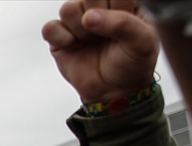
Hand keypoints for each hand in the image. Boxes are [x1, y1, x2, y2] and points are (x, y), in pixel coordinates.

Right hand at [43, 1, 157, 102]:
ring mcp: (78, 21)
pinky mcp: (59, 37)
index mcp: (123, 2)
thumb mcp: (142, 41)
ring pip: (68, 8)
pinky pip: (49, 27)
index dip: (114, 7)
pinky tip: (73, 46)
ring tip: (91, 41)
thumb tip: (88, 18)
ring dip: (79, 29)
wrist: (114, 91)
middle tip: (105, 35)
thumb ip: (121, 23)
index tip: (120, 26)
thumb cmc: (132, 63)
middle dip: (96, 17)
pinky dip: (60, 38)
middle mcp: (100, 7)